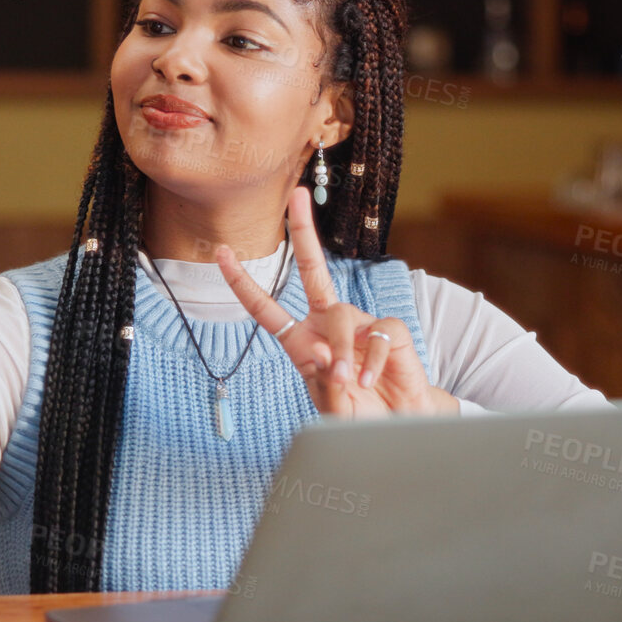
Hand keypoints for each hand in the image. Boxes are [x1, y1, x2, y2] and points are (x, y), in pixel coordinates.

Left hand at [217, 187, 451, 418]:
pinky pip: (375, 333)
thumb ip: (326, 385)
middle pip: (313, 271)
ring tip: (346, 382)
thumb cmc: (359, 414)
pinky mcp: (389, 330)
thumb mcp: (334, 408)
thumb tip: (324, 354)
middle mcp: (328, 324)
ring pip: (341, 316)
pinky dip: (369, 359)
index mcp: (302, 342)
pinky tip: (368, 379)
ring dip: (339, 349)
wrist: (401, 424)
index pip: (266, 309)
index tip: (221, 253)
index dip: (243, 282)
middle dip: (304, 233)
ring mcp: (359, 323)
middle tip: (296, 196)